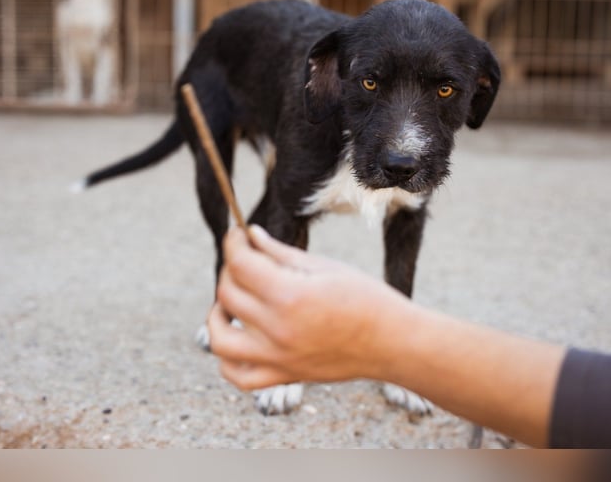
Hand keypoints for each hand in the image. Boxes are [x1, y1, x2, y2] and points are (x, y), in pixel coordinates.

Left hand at [207, 225, 404, 388]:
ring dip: (217, 315)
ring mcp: (278, 357)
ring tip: (232, 302)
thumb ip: (280, 253)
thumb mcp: (324, 266)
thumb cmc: (365, 297)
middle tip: (245, 260)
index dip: (233, 243)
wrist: (392, 342)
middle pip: (228, 294)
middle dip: (230, 269)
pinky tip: (239, 336)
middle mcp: (278, 329)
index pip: (240, 263)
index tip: (237, 234)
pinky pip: (237, 376)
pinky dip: (227, 359)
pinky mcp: (283, 376)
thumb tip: (250, 235)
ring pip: (219, 340)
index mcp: (290, 295)